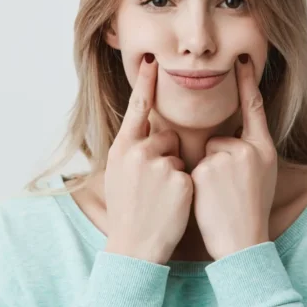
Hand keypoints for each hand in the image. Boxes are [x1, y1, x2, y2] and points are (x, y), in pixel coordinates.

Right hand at [103, 53, 193, 264]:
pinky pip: (189, 173)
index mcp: (122, 148)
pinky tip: (172, 204)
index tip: (151, 60)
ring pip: (178, 155)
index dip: (144, 83)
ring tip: (160, 197)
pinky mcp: (179, 179)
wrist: (134, 247)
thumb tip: (143, 130)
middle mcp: (138, 151)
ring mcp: (158, 165)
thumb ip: (130, 149)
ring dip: (175, 172)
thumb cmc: (127, 211)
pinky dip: (185, 188)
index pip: (136, 109)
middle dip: (166, 154)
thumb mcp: (118, 175)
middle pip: (166, 136)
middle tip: (153, 184)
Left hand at [190, 54, 277, 260]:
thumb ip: (248, 151)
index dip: (248, 82)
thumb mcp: (262, 176)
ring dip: (206, 172)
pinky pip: (193, 166)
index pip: (255, 108)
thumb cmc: (249, 212)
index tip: (242, 58)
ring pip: (205, 153)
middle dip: (218, 161)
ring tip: (220, 197)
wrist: (243, 243)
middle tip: (230, 191)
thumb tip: (228, 136)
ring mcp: (228, 158)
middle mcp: (249, 149)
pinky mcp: (206, 170)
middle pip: (220, 139)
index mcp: (264, 149)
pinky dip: (196, 182)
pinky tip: (210, 200)